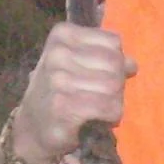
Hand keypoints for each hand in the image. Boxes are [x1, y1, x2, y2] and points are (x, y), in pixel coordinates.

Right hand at [11, 23, 135, 162]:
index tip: (102, 76)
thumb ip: (103, 59)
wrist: (31, 128)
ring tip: (100, 109)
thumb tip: (133, 64)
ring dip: (114, 102)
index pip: (113, 42)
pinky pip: (108, 107)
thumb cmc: (57, 93)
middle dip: (117, 84)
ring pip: (114, 86)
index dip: (116, 62)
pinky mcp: (64, 107)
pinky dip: (110, 117)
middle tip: (103, 97)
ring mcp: (59, 80)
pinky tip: (98, 120)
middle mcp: (58, 53)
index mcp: (62, 35)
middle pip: (115, 63)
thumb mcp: (75, 66)